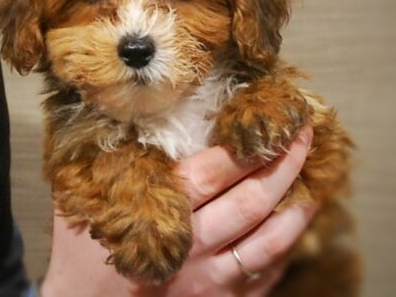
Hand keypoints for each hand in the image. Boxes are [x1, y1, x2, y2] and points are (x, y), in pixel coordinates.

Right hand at [40, 127, 314, 296]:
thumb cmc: (82, 257)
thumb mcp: (86, 205)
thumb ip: (105, 163)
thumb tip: (120, 115)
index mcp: (160, 219)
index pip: (214, 174)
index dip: (248, 146)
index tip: (272, 120)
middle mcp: (191, 252)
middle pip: (250, 202)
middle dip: (284, 164)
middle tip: (304, 135)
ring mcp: (210, 283)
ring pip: (269, 241)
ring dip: (297, 205)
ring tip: (313, 177)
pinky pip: (265, 272)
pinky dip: (286, 244)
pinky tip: (292, 222)